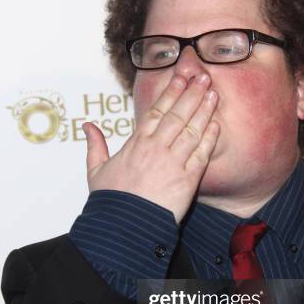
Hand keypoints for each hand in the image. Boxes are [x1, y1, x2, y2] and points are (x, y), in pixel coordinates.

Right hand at [83, 73, 219, 223]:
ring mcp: (173, 162)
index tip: (181, 77)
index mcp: (136, 143)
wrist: (123, 227)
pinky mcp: (187, 180)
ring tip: (214, 94)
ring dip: (204, 111)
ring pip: (192, 130)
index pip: (157, 111)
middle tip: (204, 77)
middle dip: (192, 93)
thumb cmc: (110, 201)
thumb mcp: (95, 170)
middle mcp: (156, 148)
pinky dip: (210, 138)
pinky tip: (216, 125)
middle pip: (178, 114)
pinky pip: (201, 154)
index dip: (171, 92)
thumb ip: (95, 145)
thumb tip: (87, 126)